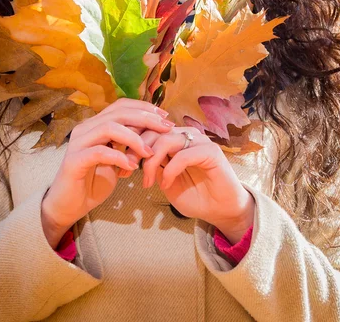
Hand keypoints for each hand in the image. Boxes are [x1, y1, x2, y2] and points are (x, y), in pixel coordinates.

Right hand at [41, 98, 174, 247]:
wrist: (69, 206)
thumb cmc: (94, 181)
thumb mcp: (117, 159)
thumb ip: (129, 144)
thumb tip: (153, 131)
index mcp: (95, 124)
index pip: (121, 106)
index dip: (144, 108)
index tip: (165, 117)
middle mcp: (85, 128)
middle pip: (118, 113)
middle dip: (145, 118)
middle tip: (166, 128)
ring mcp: (78, 143)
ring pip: (109, 128)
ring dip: (134, 137)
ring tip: (149, 152)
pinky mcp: (74, 160)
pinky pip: (99, 152)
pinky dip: (118, 157)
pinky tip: (131, 167)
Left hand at [127, 126, 254, 243]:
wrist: (221, 210)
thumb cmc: (194, 196)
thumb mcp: (165, 180)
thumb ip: (151, 166)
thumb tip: (128, 158)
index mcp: (174, 138)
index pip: (148, 129)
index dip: (131, 141)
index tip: (118, 162)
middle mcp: (186, 134)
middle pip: (153, 130)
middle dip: (136, 149)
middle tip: (126, 169)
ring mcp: (199, 141)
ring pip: (166, 140)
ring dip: (151, 161)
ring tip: (147, 180)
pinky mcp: (210, 151)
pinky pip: (183, 155)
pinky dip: (170, 170)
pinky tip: (166, 184)